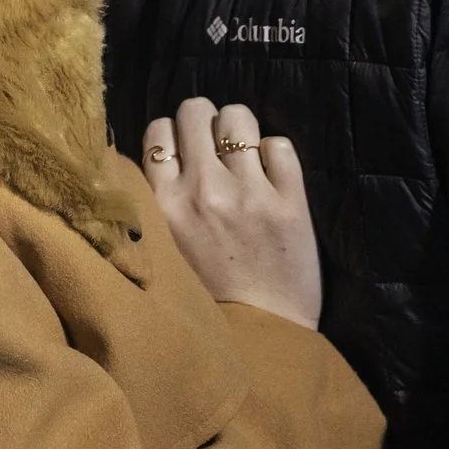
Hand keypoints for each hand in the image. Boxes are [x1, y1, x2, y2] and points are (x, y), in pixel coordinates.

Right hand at [141, 98, 321, 328]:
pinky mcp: (291, 202)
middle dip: (204, 121)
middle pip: (196, 110)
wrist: (263, 337)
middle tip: (214, 146)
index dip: (172, 135)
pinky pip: (280, 145)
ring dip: (240, 131)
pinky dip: (275, 154)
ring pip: (238, 117)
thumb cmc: (208, 296)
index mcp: (165, 204)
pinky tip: (273, 176)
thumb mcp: (165, 247)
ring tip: (244, 155)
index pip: (158, 130)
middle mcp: (203, 190)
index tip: (183, 152)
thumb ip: (158, 202)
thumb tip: (162, 158)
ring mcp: (250, 193)